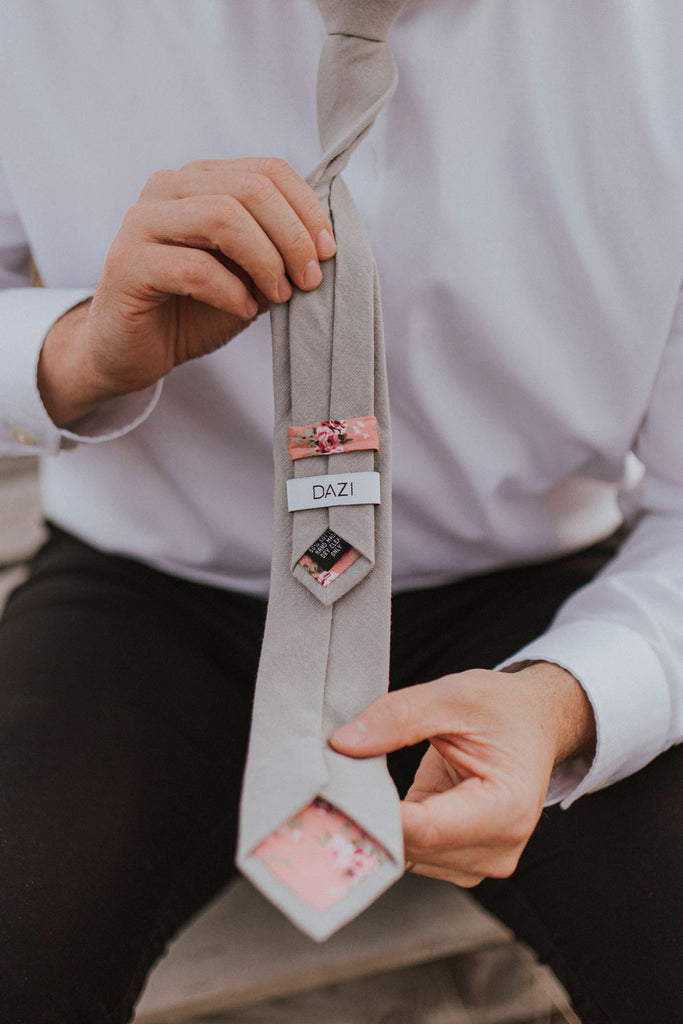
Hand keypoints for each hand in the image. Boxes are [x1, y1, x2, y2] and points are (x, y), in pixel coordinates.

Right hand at [38, 157, 335, 425]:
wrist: (132, 351)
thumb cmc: (192, 310)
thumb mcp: (248, 275)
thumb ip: (277, 252)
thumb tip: (325, 246)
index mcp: (199, 180)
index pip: (267, 170)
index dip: (307, 209)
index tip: (328, 252)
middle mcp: (166, 189)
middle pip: (249, 189)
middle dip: (292, 236)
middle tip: (309, 280)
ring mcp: (141, 222)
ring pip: (222, 218)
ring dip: (266, 261)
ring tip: (280, 296)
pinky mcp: (127, 264)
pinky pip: (195, 268)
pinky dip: (232, 292)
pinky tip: (243, 310)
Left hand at [330, 663, 594, 885]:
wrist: (533, 723)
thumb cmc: (501, 708)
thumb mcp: (452, 695)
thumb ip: (398, 717)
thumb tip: (343, 744)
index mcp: (507, 807)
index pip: (425, 829)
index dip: (373, 814)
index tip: (330, 793)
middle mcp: (499, 847)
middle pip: (412, 848)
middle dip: (369, 816)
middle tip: (331, 781)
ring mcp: (482, 861)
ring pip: (406, 856)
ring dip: (378, 825)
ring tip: (361, 783)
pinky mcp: (461, 862)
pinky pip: (411, 852)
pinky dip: (391, 828)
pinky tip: (378, 800)